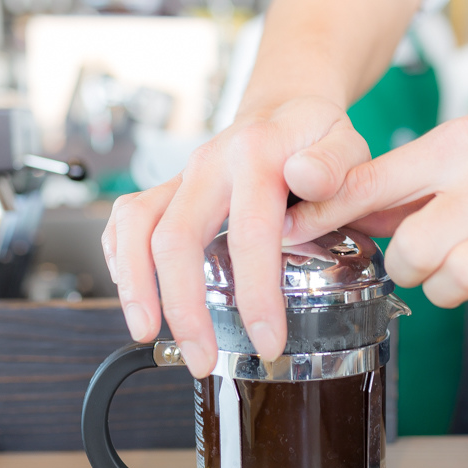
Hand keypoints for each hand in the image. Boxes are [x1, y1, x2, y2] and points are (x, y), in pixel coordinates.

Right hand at [101, 97, 369, 376]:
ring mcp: (182, 177)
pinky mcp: (168, 190)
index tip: (268, 341)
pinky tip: (135, 297)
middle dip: (184, 307)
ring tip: (147, 334)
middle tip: (202, 358)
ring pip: (135, 226)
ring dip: (135, 285)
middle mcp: (209, 163)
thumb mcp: (347, 142)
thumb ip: (334, 165)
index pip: (250, 233)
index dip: (257, 295)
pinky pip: (125, 220)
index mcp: (257, 154)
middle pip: (176, 237)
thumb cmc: (318, 137)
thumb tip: (307, 178)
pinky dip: (119, 260)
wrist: (285, 110)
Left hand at [282, 101, 467, 339]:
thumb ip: (411, 181)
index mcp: (460, 146)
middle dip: (410, 267)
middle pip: (411, 251)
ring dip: (452, 292)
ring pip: (455, 285)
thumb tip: (345, 215)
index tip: (284, 236)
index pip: (370, 184)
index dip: (321, 216)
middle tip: (431, 259)